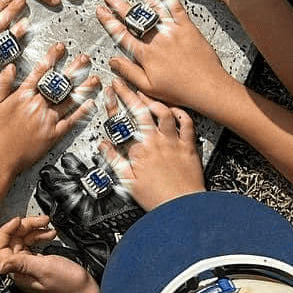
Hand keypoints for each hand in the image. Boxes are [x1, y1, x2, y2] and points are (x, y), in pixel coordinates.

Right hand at [0, 42, 98, 174]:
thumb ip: (2, 84)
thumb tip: (11, 68)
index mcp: (23, 95)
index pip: (40, 71)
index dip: (52, 57)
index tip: (60, 48)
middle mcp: (38, 105)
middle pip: (59, 84)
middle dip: (74, 69)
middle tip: (84, 59)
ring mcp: (47, 120)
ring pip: (69, 100)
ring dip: (83, 88)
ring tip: (94, 79)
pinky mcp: (53, 135)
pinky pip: (70, 121)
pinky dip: (81, 112)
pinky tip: (90, 104)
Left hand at [0, 215, 99, 292]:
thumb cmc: (70, 286)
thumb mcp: (45, 269)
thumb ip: (23, 263)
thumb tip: (1, 266)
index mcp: (19, 273)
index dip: (6, 232)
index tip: (18, 221)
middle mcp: (21, 270)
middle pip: (12, 241)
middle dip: (24, 227)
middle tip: (40, 220)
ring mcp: (30, 267)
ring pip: (23, 241)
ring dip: (34, 229)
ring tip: (47, 224)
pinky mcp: (39, 264)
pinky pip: (32, 245)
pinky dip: (40, 236)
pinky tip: (50, 234)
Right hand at [97, 0, 228, 111]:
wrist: (207, 87)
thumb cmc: (178, 91)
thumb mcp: (148, 87)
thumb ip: (129, 72)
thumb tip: (112, 61)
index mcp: (145, 54)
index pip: (122, 34)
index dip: (109, 21)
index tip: (100, 11)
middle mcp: (157, 39)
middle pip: (134, 17)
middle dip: (118, 4)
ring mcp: (173, 31)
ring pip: (154, 7)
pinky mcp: (188, 27)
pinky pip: (176, 7)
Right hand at [99, 78, 204, 211]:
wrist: (182, 208)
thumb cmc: (157, 199)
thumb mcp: (128, 182)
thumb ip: (115, 161)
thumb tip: (104, 146)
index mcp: (139, 150)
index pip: (121, 123)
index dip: (113, 105)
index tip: (109, 94)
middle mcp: (156, 142)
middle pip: (140, 111)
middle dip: (129, 94)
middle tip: (122, 84)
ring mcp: (173, 142)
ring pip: (163, 112)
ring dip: (154, 100)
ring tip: (146, 94)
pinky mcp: (188, 146)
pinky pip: (186, 123)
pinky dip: (181, 113)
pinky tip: (175, 109)